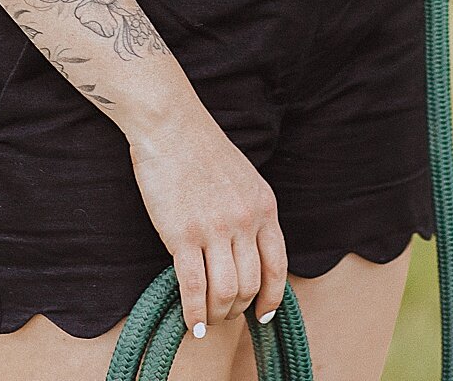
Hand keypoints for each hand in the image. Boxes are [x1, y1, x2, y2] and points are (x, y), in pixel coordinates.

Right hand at [127, 106, 287, 336]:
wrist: (173, 128)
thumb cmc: (203, 152)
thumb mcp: (244, 181)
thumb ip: (251, 214)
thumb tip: (247, 253)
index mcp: (265, 207)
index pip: (278, 264)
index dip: (273, 296)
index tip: (264, 314)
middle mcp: (246, 221)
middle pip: (252, 284)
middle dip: (239, 309)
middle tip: (225, 316)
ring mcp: (215, 229)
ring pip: (226, 291)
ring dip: (217, 314)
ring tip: (207, 320)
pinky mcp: (182, 235)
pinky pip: (193, 287)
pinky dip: (193, 313)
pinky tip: (190, 324)